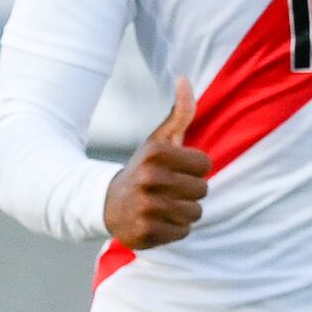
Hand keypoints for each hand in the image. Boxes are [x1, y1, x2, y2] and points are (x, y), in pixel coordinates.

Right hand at [100, 122, 210, 246]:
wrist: (107, 203)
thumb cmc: (143, 170)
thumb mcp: (159, 141)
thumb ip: (179, 113)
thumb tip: (184, 79)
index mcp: (155, 154)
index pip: (205, 164)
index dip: (194, 169)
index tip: (176, 170)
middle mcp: (149, 179)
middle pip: (202, 189)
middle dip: (190, 191)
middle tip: (169, 190)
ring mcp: (145, 207)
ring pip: (194, 212)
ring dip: (184, 211)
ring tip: (164, 205)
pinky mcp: (145, 232)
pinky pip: (182, 232)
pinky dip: (175, 229)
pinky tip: (158, 220)